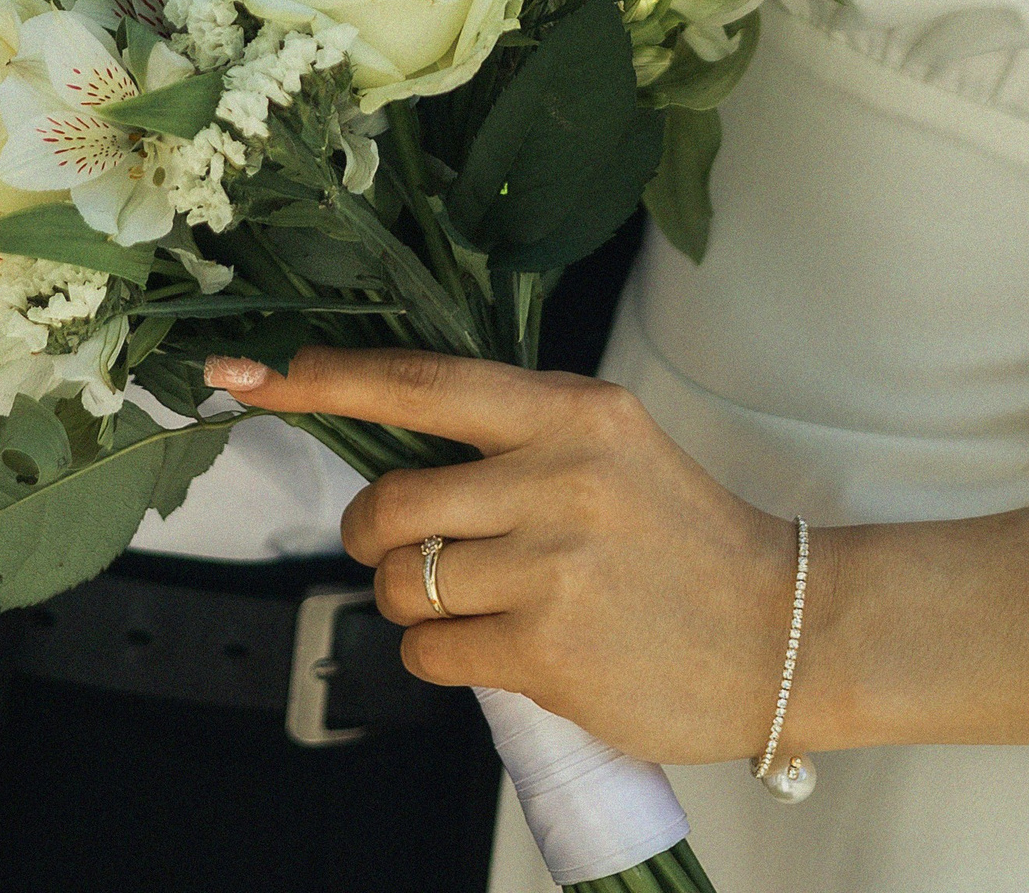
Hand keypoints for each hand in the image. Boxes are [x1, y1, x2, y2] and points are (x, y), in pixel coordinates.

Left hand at [203, 347, 800, 763]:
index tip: (247, 374)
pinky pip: (431, 653)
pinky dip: (444, 656)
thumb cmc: (682, 537)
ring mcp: (551, 566)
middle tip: (407, 550)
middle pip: (388, 501)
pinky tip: (501, 647)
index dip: (324, 379)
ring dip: (412, 602)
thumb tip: (389, 443)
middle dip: (372, 537)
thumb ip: (510, 436)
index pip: (420, 382)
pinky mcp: (546, 652)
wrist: (781, 631)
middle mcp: (556, 476)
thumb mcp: (608, 446)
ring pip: (401, 584)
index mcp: (569, 410)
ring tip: (475, 604)